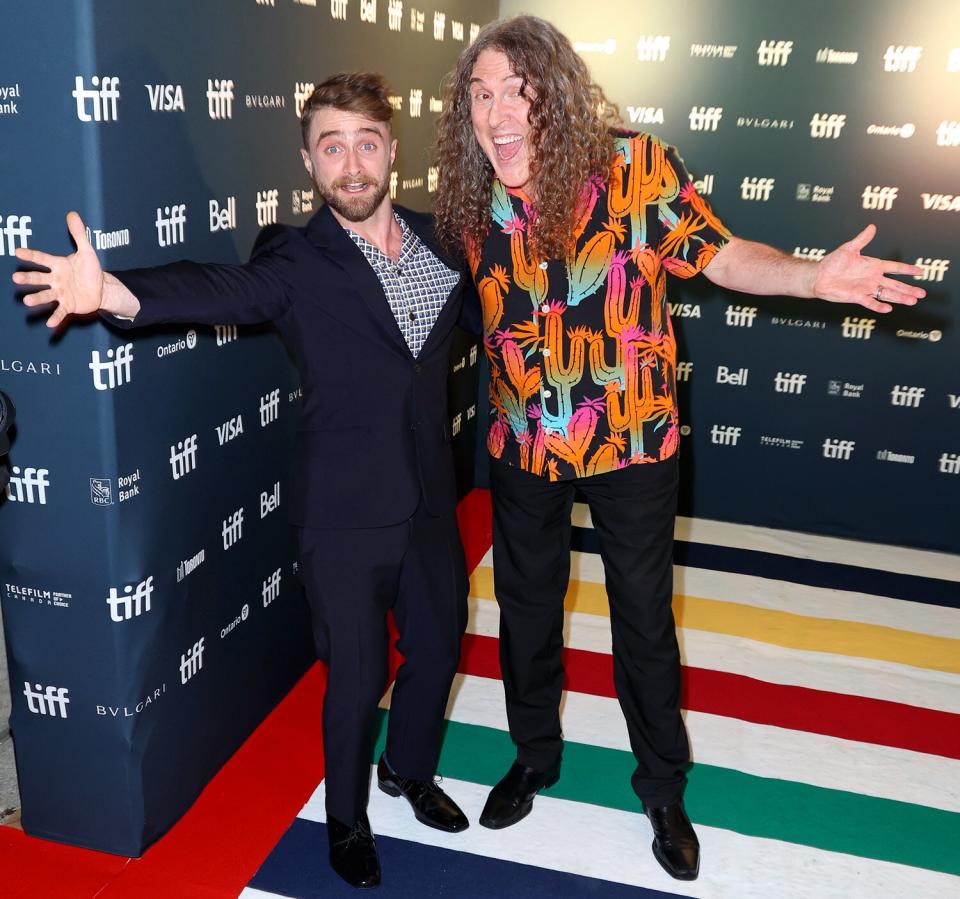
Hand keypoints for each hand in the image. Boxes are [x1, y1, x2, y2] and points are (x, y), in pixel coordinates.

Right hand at [12, 211, 104, 327]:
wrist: (101, 289)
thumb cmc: (91, 270)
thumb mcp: (87, 251)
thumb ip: (79, 234)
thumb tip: (72, 214)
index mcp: (58, 265)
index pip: (42, 258)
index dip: (31, 255)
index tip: (18, 251)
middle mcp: (56, 279)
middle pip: (39, 278)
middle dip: (28, 278)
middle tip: (15, 278)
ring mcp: (61, 293)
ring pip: (46, 296)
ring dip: (37, 298)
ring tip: (26, 301)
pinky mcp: (68, 305)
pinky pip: (60, 312)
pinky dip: (55, 317)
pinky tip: (49, 324)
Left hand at [813, 224, 925, 312]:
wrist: (819, 276)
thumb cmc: (833, 262)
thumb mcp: (849, 248)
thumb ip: (862, 239)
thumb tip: (872, 227)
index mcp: (873, 266)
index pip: (895, 267)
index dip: (907, 269)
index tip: (920, 272)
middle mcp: (872, 278)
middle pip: (895, 284)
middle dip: (909, 288)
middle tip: (922, 294)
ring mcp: (866, 288)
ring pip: (887, 294)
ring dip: (900, 298)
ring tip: (913, 301)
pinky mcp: (857, 296)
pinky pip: (870, 302)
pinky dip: (879, 306)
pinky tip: (889, 308)